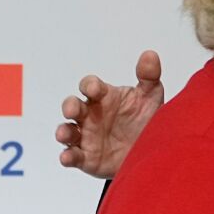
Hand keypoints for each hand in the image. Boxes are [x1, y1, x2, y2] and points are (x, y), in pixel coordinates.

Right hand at [57, 50, 165, 177]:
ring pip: (67, 131)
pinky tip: (67, 157)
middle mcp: (90, 115)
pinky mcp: (86, 157)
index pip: (90, 86)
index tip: (94, 89)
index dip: (89, 86)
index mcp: (103, 97)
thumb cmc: (144, 120)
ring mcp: (86, 136)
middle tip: (73, 110)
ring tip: (64, 134)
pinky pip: (72, 155)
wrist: (150, 151)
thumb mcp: (150, 97)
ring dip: (63, 131)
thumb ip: (149, 77)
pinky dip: (67, 156)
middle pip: (72, 106)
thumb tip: (150, 55)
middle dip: (69, 106)